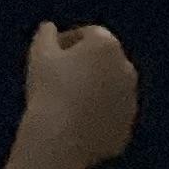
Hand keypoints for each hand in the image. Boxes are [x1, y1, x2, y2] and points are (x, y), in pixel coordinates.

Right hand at [20, 21, 137, 168]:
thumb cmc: (49, 89)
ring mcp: (129, 102)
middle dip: (84, 66)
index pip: (88, 35)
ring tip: (65, 104)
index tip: (50, 56)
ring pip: (109, 90)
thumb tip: (49, 28)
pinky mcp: (126, 129)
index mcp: (107, 45)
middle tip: (58, 79)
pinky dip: (97, 117)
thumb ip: (46, 34)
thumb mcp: (39, 53)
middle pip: (103, 61)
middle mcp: (126, 69)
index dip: (67, 42)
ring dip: (93, 91)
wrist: (60, 140)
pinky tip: (74, 124)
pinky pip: (109, 117)